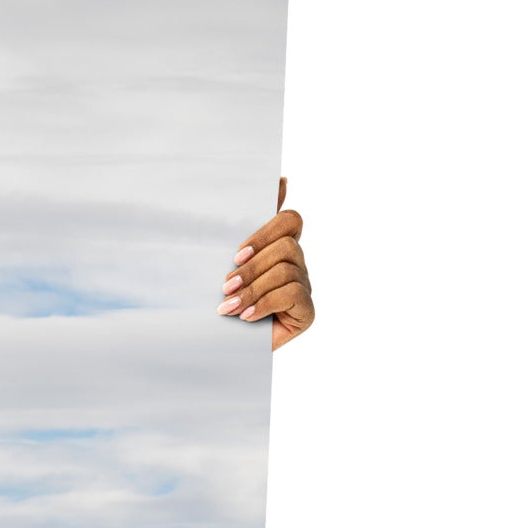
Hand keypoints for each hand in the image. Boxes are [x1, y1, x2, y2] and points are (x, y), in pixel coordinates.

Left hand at [218, 177, 312, 349]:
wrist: (220, 347)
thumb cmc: (222, 301)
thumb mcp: (227, 263)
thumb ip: (244, 226)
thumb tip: (280, 180)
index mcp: (279, 247)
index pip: (289, 219)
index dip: (266, 231)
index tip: (236, 254)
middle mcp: (296, 264)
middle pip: (287, 245)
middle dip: (252, 266)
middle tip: (226, 285)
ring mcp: (304, 287)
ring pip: (286, 270)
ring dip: (253, 288)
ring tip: (228, 306)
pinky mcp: (307, 312)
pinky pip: (293, 294)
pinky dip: (264, 304)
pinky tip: (246, 317)